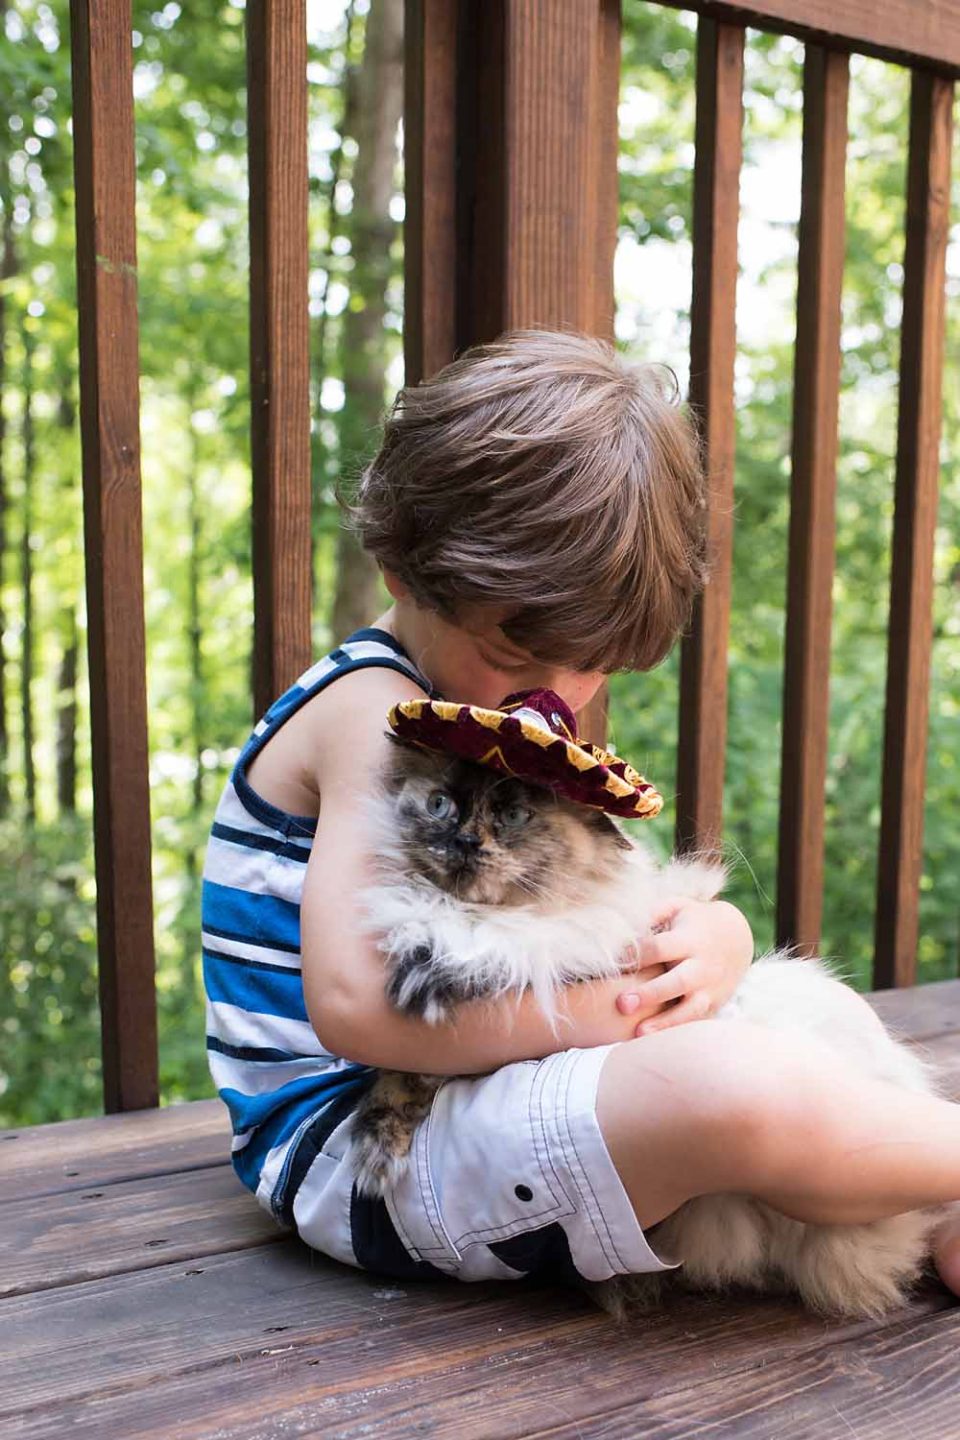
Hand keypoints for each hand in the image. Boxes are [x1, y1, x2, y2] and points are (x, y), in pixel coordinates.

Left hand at [616, 897, 752, 1036]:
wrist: (738, 937)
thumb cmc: (694, 920)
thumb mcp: (678, 906)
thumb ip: (652, 912)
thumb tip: (623, 923)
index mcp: (690, 939)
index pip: (660, 947)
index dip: (636, 953)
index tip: (613, 961)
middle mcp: (702, 966)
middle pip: (676, 982)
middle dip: (650, 994)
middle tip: (621, 1004)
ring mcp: (710, 989)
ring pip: (690, 1009)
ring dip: (665, 1022)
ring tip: (639, 1032)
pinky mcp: (713, 1005)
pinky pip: (695, 1022)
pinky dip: (676, 1032)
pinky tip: (653, 1042)